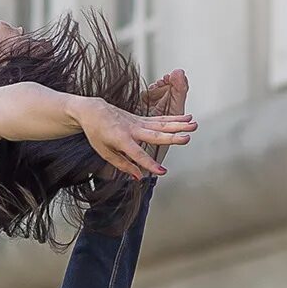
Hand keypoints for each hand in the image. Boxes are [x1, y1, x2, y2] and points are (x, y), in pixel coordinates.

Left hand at [71, 94, 194, 179]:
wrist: (93, 111)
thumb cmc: (96, 132)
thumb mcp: (104, 152)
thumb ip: (122, 164)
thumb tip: (138, 176)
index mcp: (120, 139)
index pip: (137, 154)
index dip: (149, 164)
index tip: (161, 171)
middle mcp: (132, 129)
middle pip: (155, 135)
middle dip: (172, 138)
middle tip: (186, 139)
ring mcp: (138, 122)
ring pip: (161, 124)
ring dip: (178, 125)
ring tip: (194, 125)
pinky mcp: (141, 118)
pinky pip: (160, 119)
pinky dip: (174, 118)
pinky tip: (186, 118)